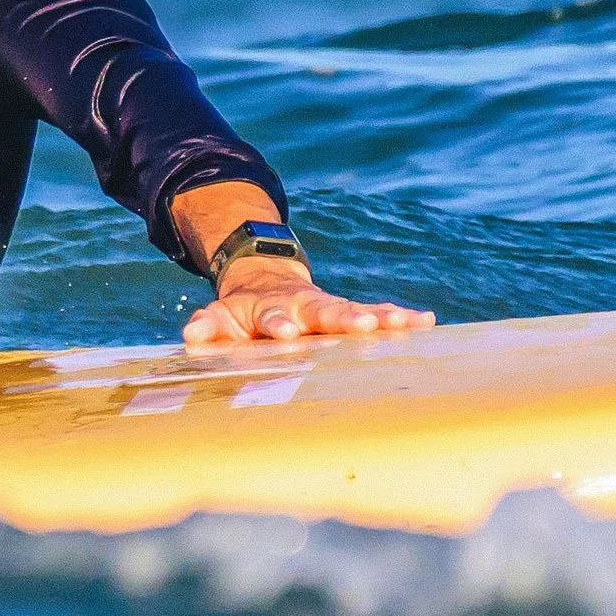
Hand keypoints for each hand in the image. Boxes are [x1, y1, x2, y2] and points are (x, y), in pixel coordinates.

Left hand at [183, 259, 433, 346]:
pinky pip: (377, 313)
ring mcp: (328, 307)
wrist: (263, 280)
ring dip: (379, 317)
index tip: (287, 333)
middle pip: (324, 310)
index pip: (273, 317)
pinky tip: (424, 321)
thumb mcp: (218, 317)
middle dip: (341, 318)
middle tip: (360, 326)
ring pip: (356, 309)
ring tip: (403, 323)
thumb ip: (206, 326)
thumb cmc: (241, 312)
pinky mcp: (349, 312)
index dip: (279, 324)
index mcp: (269, 309)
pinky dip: (399, 316)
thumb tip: (191, 335)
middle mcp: (304, 305)